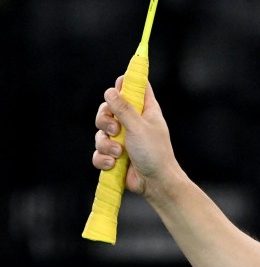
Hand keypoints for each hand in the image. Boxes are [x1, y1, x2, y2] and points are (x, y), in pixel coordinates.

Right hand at [93, 75, 178, 197]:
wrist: (155, 183)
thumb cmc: (154, 153)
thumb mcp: (139, 127)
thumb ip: (124, 109)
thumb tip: (111, 90)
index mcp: (145, 111)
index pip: (135, 88)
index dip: (125, 83)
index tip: (118, 85)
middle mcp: (133, 122)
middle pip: (107, 108)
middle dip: (105, 120)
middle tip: (115, 130)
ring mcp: (123, 139)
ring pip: (100, 132)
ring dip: (106, 144)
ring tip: (120, 153)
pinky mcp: (114, 155)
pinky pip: (98, 152)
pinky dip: (103, 158)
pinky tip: (113, 164)